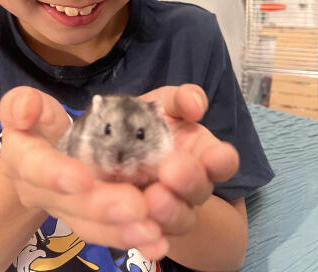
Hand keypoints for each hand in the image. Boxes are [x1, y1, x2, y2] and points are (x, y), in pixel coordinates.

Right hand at [0, 86, 166, 258]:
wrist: (43, 150)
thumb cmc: (39, 121)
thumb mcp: (29, 105)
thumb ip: (22, 102)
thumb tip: (25, 111)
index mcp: (22, 159)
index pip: (35, 167)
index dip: (56, 174)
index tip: (83, 178)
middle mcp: (39, 192)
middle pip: (69, 204)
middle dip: (101, 207)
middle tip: (136, 206)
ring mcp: (63, 210)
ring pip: (89, 227)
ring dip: (120, 232)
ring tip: (152, 231)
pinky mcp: (86, 221)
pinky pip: (106, 234)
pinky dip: (131, 238)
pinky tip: (157, 242)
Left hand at [140, 85, 239, 238]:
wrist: (114, 145)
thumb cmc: (146, 120)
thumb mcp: (164, 103)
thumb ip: (181, 99)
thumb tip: (196, 106)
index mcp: (202, 153)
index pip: (223, 161)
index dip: (222, 161)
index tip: (215, 155)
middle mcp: (190, 184)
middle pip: (200, 191)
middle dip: (190, 183)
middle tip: (172, 171)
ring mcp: (168, 207)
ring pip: (178, 219)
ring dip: (169, 212)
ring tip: (152, 199)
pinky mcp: (142, 224)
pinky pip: (148, 237)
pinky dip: (148, 239)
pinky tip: (142, 236)